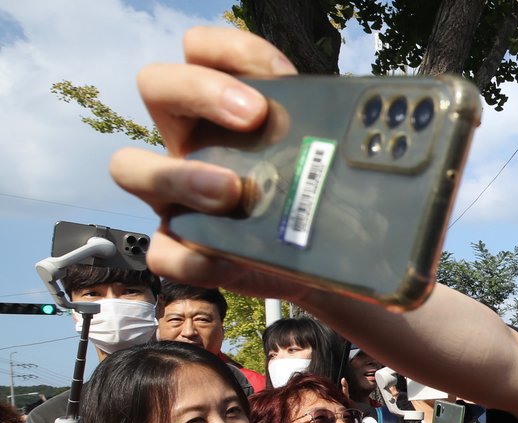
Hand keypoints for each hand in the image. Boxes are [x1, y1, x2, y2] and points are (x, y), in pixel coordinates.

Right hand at [108, 27, 320, 300]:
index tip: (282, 76)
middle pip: (156, 85)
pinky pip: (164, 252)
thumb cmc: (318, 191)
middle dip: (199, 90)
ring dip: (181, 175)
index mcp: (222, 106)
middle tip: (254, 117)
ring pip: (132, 167)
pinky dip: (193, 255)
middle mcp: (190, 141)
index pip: (201, 48)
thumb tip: (365, 115)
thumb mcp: (329, 153)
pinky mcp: (183, 249)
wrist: (328, 258)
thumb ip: (333, 127)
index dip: (231, 49)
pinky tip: (226, 257)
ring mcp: (176, 196)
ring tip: (231, 190)